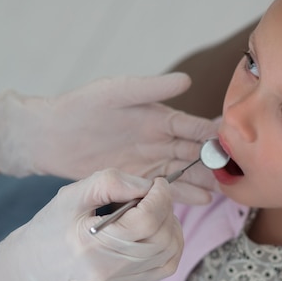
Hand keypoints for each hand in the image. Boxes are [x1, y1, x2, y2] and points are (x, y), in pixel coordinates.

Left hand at [0, 73, 217, 202]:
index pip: (194, 127)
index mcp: (161, 118)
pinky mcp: (136, 180)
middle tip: (232, 172)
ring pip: (183, 173)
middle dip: (213, 162)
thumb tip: (187, 81)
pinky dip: (182, 194)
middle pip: (194, 153)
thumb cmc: (83, 106)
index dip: (212, 134)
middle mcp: (161, 141)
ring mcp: (150, 162)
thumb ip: (151, 88)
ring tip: (219, 191)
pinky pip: (163, 188)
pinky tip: (200, 200)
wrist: (50, 135)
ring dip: (201, 181)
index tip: (231, 141)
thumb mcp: (118, 92)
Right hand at [0, 169, 182, 280]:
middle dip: (166, 208)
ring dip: (171, 224)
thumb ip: (111, 183)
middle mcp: (112, 269)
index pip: (147, 220)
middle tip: (153, 194)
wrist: (33, 269)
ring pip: (170, 251)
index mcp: (94, 245)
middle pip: (163, 236)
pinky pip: (166, 266)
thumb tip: (147, 185)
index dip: (160, 196)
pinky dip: (171, 244)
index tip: (158, 182)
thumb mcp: (72, 196)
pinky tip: (157, 229)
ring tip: (154, 210)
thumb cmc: (49, 228)